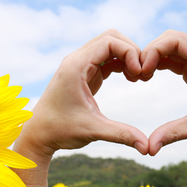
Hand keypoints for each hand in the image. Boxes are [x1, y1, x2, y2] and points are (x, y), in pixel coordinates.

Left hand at [16, 29, 148, 161]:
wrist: (38, 134)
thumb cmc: (60, 130)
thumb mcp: (92, 130)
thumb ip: (121, 135)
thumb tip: (147, 148)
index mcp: (76, 66)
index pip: (109, 42)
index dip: (130, 52)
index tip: (140, 74)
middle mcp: (76, 60)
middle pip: (111, 38)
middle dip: (131, 51)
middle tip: (142, 73)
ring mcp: (79, 65)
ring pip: (109, 46)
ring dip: (126, 56)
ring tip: (138, 77)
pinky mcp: (83, 74)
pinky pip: (105, 58)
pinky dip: (120, 63)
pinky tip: (131, 78)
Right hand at [140, 30, 186, 155]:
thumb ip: (173, 133)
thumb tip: (148, 149)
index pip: (176, 40)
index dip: (153, 51)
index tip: (141, 71)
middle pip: (173, 38)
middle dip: (151, 52)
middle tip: (137, 74)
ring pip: (174, 46)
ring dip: (155, 57)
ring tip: (141, 76)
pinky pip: (178, 57)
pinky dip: (162, 63)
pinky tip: (149, 75)